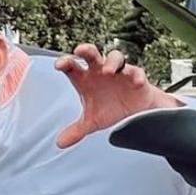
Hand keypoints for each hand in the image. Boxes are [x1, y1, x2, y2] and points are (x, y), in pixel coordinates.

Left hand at [53, 44, 179, 148]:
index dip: (65, 63)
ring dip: (112, 61)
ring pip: (115, 57)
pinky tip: (136, 82)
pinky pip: (137, 72)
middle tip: (80, 50)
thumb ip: (76, 130)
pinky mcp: (136, 77)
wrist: (134, 112)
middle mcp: (101, 71)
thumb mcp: (92, 121)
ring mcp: (119, 72)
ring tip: (108, 70)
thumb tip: (59, 144)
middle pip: (92, 55)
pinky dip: (136, 75)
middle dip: (87, 50)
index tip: (58, 66)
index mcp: (86, 79)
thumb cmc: (110, 109)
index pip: (72, 67)